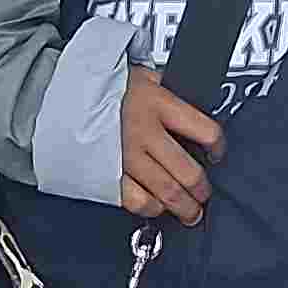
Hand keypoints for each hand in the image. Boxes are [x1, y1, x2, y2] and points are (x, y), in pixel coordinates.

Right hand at [121, 66, 223, 223]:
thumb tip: (196, 103)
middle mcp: (144, 132)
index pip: (205, 131)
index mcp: (158, 104)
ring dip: (184, 207)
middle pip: (188, 172)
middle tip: (205, 195)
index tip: (217, 153)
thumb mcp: (145, 77)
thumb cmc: (107, 88)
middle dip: (202, 190)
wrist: (68, 95)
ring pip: (167, 192)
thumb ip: (171, 92)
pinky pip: (138, 201)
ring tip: (190, 211)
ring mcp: (126, 156)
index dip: (218, 147)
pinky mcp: (108, 174)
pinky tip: (157, 206)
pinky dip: (152, 208)